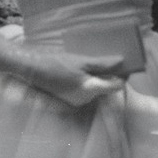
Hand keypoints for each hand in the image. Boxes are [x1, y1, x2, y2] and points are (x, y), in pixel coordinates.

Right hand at [12, 50, 126, 107]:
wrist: (32, 69)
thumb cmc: (56, 63)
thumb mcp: (81, 60)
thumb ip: (102, 63)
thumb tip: (121, 62)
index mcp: (90, 89)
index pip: (116, 86)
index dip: (123, 75)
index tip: (126, 64)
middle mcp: (86, 99)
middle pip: (107, 87)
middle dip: (111, 74)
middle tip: (112, 58)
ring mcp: (78, 100)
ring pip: (97, 88)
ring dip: (100, 76)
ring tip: (96, 60)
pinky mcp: (71, 98)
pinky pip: (87, 89)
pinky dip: (90, 79)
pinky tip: (85, 68)